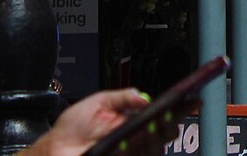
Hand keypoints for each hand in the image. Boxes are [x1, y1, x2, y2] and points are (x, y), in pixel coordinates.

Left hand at [28, 88, 170, 155]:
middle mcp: (136, 138)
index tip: (192, 100)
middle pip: (166, 133)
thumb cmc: (73, 128)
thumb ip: (122, 96)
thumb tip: (144, 96)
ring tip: (146, 129)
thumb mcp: (98, 101)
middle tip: (163, 118)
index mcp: (133, 119)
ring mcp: (131, 153)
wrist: (54, 149)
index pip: (164, 113)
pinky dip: (140, 148)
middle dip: (170, 124)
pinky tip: (132, 141)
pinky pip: (142, 155)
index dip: (181, 107)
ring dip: (155, 138)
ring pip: (156, 148)